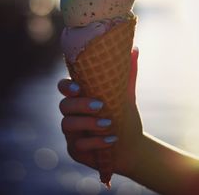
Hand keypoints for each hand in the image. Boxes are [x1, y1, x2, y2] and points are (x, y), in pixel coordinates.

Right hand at [58, 48, 142, 176]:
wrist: (131, 144)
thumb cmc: (124, 116)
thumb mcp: (125, 95)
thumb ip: (128, 74)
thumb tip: (135, 48)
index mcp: (81, 97)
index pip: (64, 88)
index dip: (66, 86)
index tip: (78, 87)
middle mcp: (72, 113)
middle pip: (63, 105)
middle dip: (80, 105)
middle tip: (100, 105)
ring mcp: (72, 132)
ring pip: (67, 124)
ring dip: (88, 123)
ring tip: (109, 124)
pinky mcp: (75, 149)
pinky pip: (78, 145)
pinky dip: (95, 142)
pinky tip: (111, 140)